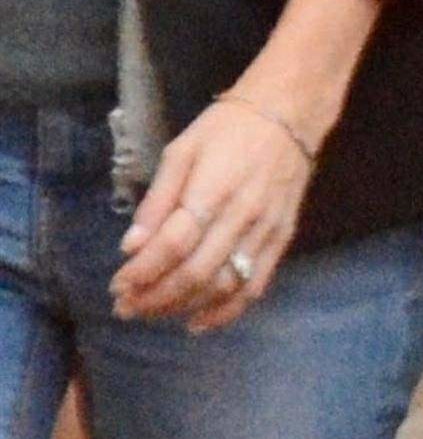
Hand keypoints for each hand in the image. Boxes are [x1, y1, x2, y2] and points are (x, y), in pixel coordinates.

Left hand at [112, 95, 315, 331]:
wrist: (289, 115)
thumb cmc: (227, 128)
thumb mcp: (182, 150)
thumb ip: (157, 200)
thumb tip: (131, 247)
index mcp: (213, 189)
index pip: (174, 243)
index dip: (143, 271)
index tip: (118, 286)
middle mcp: (242, 216)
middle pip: (196, 272)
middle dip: (155, 297)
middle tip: (127, 307)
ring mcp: (265, 232)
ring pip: (223, 285)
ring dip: (183, 307)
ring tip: (153, 313)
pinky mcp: (281, 241)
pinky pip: (254, 287)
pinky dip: (225, 312)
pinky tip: (198, 323)